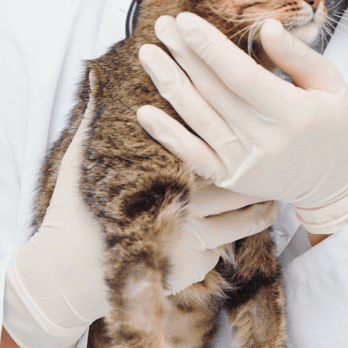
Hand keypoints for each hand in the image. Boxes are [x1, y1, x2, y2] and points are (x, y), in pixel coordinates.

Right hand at [4, 122, 278, 347]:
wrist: (69, 271)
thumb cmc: (73, 211)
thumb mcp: (79, 158)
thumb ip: (97, 118)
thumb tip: (100, 76)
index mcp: (163, 176)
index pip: (208, 151)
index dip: (230, 139)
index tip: (247, 124)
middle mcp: (185, 206)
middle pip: (238, 187)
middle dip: (259, 175)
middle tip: (277, 162)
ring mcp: (194, 239)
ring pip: (244, 220)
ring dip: (260, 209)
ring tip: (271, 199)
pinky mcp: (194, 265)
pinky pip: (224, 248)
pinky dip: (232, 238)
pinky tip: (238, 228)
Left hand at [138, 12, 347, 234]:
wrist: (337, 183)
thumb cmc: (335, 126)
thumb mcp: (332, 84)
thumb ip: (297, 56)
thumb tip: (265, 26)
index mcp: (294, 114)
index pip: (240, 75)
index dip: (209, 47)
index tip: (186, 21)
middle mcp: (266, 140)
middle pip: (212, 91)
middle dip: (183, 55)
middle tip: (162, 26)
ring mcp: (244, 163)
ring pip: (196, 117)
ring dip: (168, 83)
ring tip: (149, 53)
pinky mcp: (230, 177)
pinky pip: (191, 155)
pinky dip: (166, 134)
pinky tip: (143, 112)